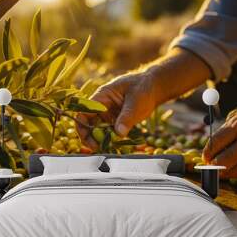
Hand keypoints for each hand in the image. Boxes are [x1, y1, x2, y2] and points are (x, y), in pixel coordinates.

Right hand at [76, 48, 211, 149]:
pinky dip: (110, 140)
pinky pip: (109, 132)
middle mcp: (102, 106)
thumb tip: (119, 134)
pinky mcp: (116, 120)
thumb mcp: (136, 102)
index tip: (90, 140)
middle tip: (98, 149)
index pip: (83, 112)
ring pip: (98, 130)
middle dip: (90, 138)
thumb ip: (127, 117)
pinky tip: (116, 147)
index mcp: (102, 96)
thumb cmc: (144, 88)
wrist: (154, 87)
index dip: (82, 127)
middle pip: (88, 123)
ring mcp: (108, 113)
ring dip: (101, 140)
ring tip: (108, 150)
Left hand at [203, 88, 236, 177]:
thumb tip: (211, 149)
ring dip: (225, 172)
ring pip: (236, 172)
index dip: (206, 153)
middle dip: (213, 165)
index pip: (215, 145)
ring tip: (221, 168)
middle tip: (210, 164)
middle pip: (223, 162)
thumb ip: (224, 131)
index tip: (204, 157)